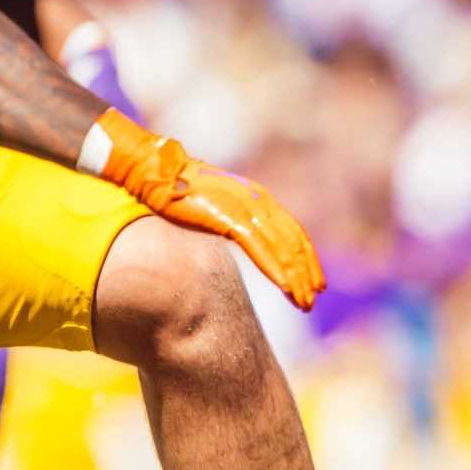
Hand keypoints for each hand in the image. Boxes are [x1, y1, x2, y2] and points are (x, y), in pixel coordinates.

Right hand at [90, 114, 324, 308]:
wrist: (155, 169)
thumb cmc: (176, 186)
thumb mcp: (211, 203)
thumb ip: (227, 216)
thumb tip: (229, 234)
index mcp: (256, 196)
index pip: (289, 230)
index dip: (304, 255)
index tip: (312, 278)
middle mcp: (257, 200)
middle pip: (293, 240)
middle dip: (306, 270)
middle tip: (314, 295)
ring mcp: (245, 208)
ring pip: (282, 248)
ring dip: (296, 276)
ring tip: (305, 300)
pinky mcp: (230, 217)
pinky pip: (261, 248)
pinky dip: (276, 269)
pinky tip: (287, 287)